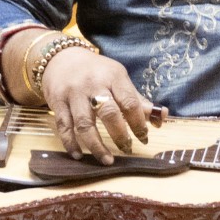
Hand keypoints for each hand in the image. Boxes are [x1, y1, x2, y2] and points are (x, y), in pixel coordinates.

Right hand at [39, 48, 158, 164]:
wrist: (62, 59)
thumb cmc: (97, 73)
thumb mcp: (118, 79)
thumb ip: (138, 99)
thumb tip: (162, 116)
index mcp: (113, 76)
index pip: (130, 102)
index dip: (139, 123)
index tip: (144, 138)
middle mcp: (93, 84)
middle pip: (109, 113)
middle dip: (120, 135)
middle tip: (127, 149)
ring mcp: (73, 93)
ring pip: (84, 124)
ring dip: (96, 146)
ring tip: (107, 160)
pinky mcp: (57, 102)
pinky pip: (64, 126)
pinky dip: (71, 143)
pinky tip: (78, 156)